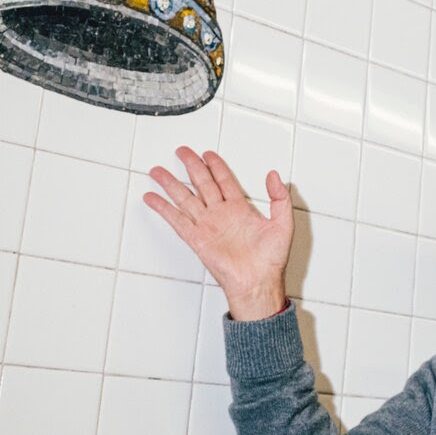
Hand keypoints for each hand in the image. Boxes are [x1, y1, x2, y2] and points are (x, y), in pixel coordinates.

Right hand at [143, 147, 292, 319]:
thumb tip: (275, 175)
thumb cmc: (271, 261)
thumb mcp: (283, 223)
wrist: (258, 283)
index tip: (207, 154)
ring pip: (185, 198)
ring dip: (171, 184)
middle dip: (191, 166)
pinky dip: (163, 208)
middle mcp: (221, 215)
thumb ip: (280, 197)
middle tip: (182, 151)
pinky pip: (177, 220)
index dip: (216, 166)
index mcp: (240, 210)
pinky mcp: (197, 239)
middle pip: (202, 184)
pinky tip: (152, 198)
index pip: (225, 181)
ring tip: (157, 171)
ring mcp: (207, 226)